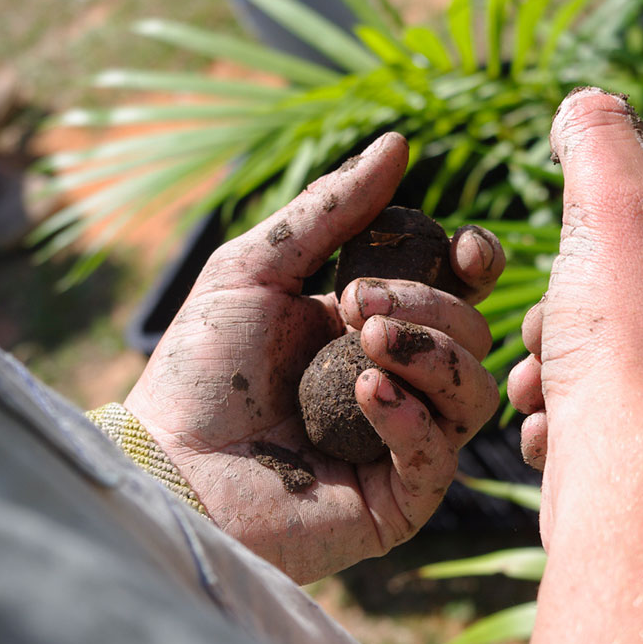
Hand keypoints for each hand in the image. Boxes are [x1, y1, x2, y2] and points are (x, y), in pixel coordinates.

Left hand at [124, 133, 503, 583]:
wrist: (167, 464)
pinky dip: (412, 414)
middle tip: (354, 304)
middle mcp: (400, 381)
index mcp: (373, 326)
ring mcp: (404, 442)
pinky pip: (442, 451)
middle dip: (425, 306)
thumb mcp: (257, 267)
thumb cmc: (200, 368)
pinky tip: (367, 391)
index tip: (464, 251)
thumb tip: (398, 144)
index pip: (460, 292)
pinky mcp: (399, 499)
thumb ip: (331, 209)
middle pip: (472, 332)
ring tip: (364, 343)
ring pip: (474, 390)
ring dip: (431, 353)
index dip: (474, 266)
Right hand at [507, 88, 642, 535]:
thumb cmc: (635, 343)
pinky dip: (602, 414)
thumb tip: (586, 103)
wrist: (632, 489)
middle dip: (598, 305)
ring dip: (586, 359)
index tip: (608, 244)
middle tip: (556, 321)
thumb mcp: (609, 212)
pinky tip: (562, 423)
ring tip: (546, 377)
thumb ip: (599, 141)